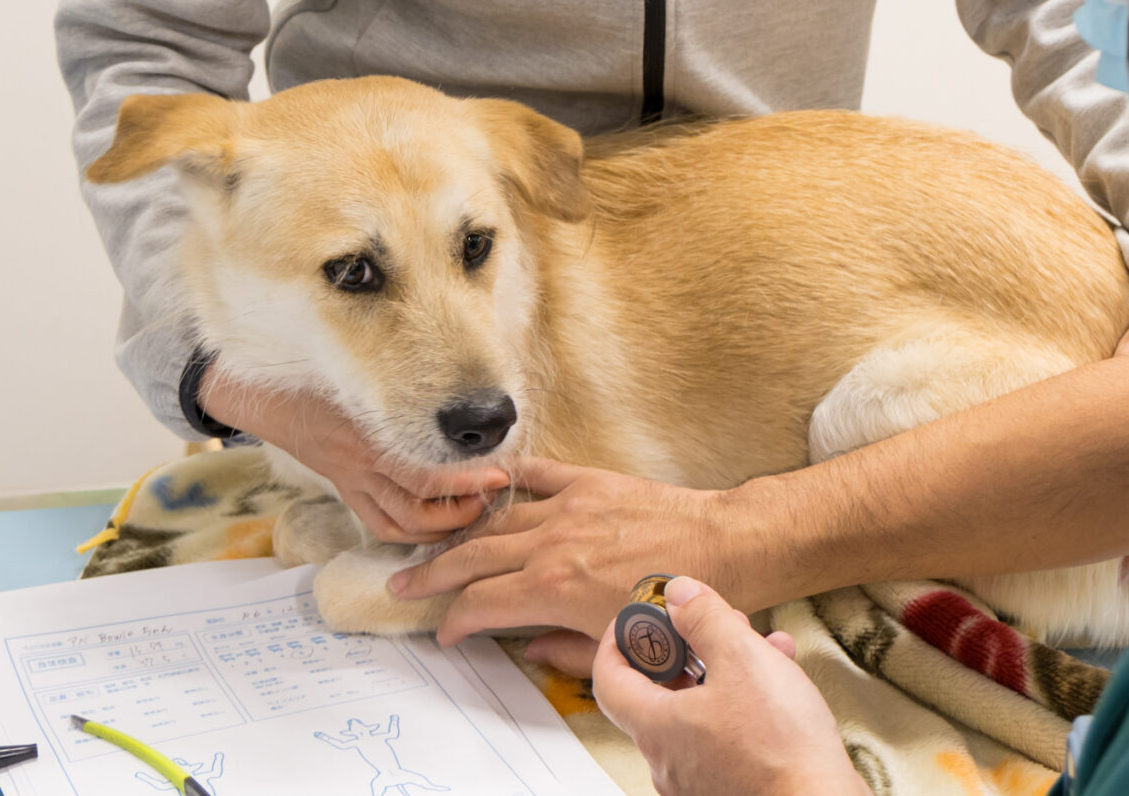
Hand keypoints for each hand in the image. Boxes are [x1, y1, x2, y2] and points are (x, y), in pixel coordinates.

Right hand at [200, 368, 507, 544]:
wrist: (268, 395)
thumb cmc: (320, 375)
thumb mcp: (364, 373)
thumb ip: (408, 386)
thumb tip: (463, 389)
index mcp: (370, 439)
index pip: (427, 476)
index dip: (468, 482)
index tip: (502, 472)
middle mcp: (362, 468)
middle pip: (419, 509)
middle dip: (463, 510)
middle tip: (494, 496)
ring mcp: (352, 483)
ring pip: (400, 525)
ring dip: (440, 529)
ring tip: (472, 512)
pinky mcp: (346, 490)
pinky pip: (379, 524)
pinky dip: (409, 532)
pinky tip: (435, 524)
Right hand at [389, 457, 759, 643]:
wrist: (724, 548)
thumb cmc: (677, 603)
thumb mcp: (618, 648)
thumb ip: (567, 653)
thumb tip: (535, 652)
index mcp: (554, 589)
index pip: (482, 605)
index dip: (454, 621)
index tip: (444, 631)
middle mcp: (553, 544)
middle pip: (474, 558)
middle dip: (434, 574)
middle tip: (404, 583)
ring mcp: (570, 508)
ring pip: (497, 519)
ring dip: (461, 533)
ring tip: (435, 541)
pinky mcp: (591, 483)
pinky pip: (539, 475)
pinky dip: (509, 478)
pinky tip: (486, 483)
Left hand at [591, 577, 863, 795]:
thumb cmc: (780, 746)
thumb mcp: (743, 658)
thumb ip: (705, 618)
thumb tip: (679, 595)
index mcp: (657, 727)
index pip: (609, 679)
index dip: (618, 642)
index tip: (639, 620)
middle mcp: (668, 760)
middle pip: (658, 693)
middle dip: (688, 649)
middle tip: (711, 626)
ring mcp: (696, 781)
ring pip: (698, 711)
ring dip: (724, 672)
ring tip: (763, 648)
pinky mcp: (728, 788)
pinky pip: (722, 737)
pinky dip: (741, 704)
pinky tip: (779, 683)